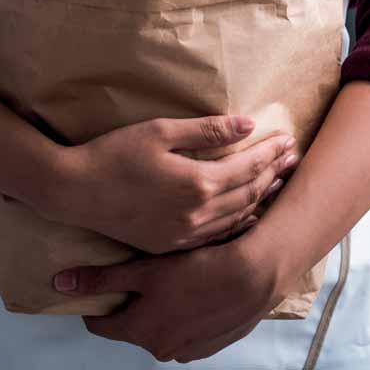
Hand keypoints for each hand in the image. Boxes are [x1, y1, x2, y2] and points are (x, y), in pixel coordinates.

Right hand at [45, 116, 296, 253]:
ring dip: (262, 198)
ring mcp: (186, 234)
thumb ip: (207, 130)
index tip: (288, 139)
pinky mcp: (172, 244)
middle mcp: (199, 214)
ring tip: (278, 181)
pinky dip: (239, 221)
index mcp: (198, 182)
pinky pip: (218, 235)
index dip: (271, 152)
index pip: (248, 167)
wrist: (76, 191)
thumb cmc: (115, 153)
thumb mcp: (160, 132)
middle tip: (292, 158)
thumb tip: (248, 125)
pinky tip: (246, 212)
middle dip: (274, 173)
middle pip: (249, 193)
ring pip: (238, 217)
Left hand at [53, 233, 280, 362]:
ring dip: (155, 308)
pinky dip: (179, 313)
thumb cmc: (196, 270)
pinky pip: (182, 330)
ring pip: (157, 327)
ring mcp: (187, 349)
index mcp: (140, 332)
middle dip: (128, 302)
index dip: (94, 303)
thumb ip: (101, 279)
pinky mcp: (209, 345)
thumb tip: (60, 285)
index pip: (100, 326)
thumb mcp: (143, 270)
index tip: (95, 284)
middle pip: (130, 325)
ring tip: (165, 279)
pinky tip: (188, 290)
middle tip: (134, 273)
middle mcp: (161, 349)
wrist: (252, 278)